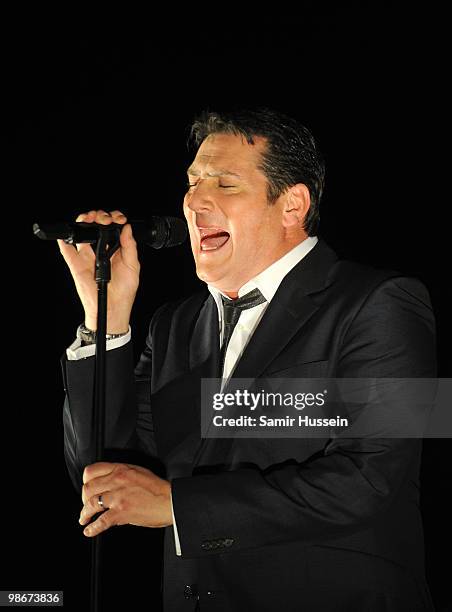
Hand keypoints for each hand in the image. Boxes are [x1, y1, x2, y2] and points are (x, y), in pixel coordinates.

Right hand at [57, 210, 139, 332]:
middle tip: (104, 218)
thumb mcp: (133, 267)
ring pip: (81, 235)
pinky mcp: (77, 266)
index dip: (113, 219)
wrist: (114, 308)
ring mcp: (87, 258)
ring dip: (83, 223)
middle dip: (98, 217)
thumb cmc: (124, 291)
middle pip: (94, 228)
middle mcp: (100, 251)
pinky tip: (66, 235)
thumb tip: (127, 229)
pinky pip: (68, 253)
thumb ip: (130, 247)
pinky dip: (64, 243)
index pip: (111, 228)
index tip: (118, 218)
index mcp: (114, 250)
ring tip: (89, 219)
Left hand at [79, 462, 172, 536]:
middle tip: (85, 506)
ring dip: (84, 514)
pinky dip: (93, 528)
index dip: (86, 481)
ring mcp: (118, 496)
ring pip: (90, 504)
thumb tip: (108, 481)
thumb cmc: (157, 488)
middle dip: (83, 499)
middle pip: (88, 488)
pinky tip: (90, 531)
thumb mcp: (138, 472)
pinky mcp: (122, 512)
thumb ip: (121, 474)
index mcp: (121, 469)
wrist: (170, 500)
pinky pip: (101, 521)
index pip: (92, 471)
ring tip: (84, 519)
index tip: (87, 488)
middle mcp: (117, 481)